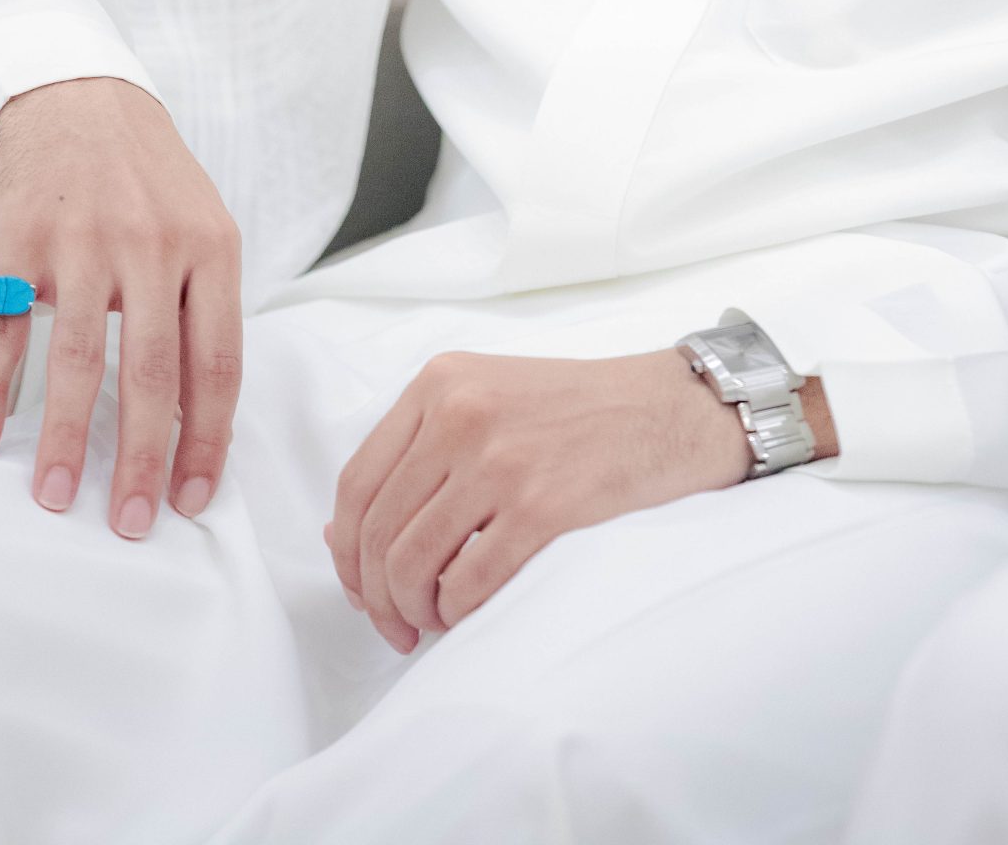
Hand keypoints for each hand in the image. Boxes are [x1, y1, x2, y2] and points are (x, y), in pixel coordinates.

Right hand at [0, 76, 243, 540]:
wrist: (76, 93)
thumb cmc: (146, 173)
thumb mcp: (201, 225)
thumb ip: (205, 307)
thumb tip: (204, 416)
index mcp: (211, 248)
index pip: (217, 362)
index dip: (208, 438)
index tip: (196, 498)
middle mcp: (152, 246)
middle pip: (152, 373)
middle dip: (143, 460)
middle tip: (132, 525)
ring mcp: (83, 244)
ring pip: (78, 361)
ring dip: (67, 441)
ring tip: (57, 500)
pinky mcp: (19, 243)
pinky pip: (4, 332)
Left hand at [324, 345, 780, 652]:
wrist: (668, 410)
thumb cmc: (578, 412)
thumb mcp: (486, 398)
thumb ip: (417, 452)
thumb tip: (339, 535)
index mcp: (440, 383)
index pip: (356, 483)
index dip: (346, 551)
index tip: (361, 587)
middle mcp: (461, 414)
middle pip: (377, 531)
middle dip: (377, 596)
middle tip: (396, 624)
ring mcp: (500, 460)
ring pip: (412, 563)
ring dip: (414, 611)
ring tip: (433, 621)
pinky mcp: (542, 507)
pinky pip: (467, 586)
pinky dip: (458, 615)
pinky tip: (471, 613)